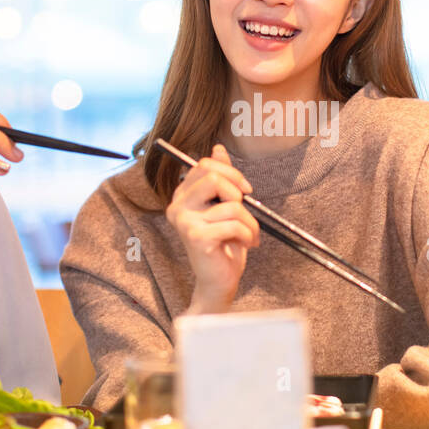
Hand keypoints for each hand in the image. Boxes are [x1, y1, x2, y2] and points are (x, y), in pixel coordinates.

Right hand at [165, 143, 259, 313]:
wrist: (218, 280)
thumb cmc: (223, 244)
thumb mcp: (224, 206)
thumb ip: (220, 177)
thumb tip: (218, 148)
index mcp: (183, 195)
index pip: (205, 165)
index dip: (231, 173)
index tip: (244, 191)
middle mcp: (178, 206)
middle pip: (213, 176)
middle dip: (239, 192)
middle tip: (246, 211)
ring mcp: (184, 222)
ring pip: (231, 204)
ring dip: (250, 222)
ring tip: (248, 235)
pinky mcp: (196, 237)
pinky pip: (234, 224)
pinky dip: (248, 235)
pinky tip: (245, 245)